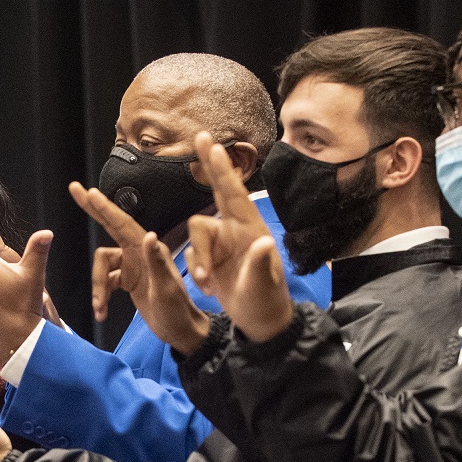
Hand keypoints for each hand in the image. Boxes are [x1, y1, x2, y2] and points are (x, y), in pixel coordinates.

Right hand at [71, 181, 210, 353]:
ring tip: (100, 307)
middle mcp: (140, 253)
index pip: (123, 224)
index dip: (104, 208)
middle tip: (74, 189)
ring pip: (102, 266)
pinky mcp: (127, 281)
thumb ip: (157, 262)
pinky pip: (106, 283)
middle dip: (92, 210)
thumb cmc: (178, 311)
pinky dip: (101, 296)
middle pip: (110, 227)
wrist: (180, 332)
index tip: (89, 192)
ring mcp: (132, 266)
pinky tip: (102, 312)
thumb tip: (150, 236)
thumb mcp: (166, 288)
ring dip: (97, 287)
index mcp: (149, 249)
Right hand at [185, 132, 293, 341]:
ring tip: (208, 282)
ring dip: (199, 258)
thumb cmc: (267, 303)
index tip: (212, 144)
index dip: (222, 170)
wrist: (261, 324)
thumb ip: (260, 264)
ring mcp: (223, 245)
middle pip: (216, 194)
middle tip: (201, 137)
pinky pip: (194, 254)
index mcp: (251, 231)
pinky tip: (209, 287)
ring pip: (197, 235)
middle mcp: (236, 232)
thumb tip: (261, 242)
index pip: (234, 195)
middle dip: (209, 167)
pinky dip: (196, 270)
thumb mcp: (264, 286)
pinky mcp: (213, 259)